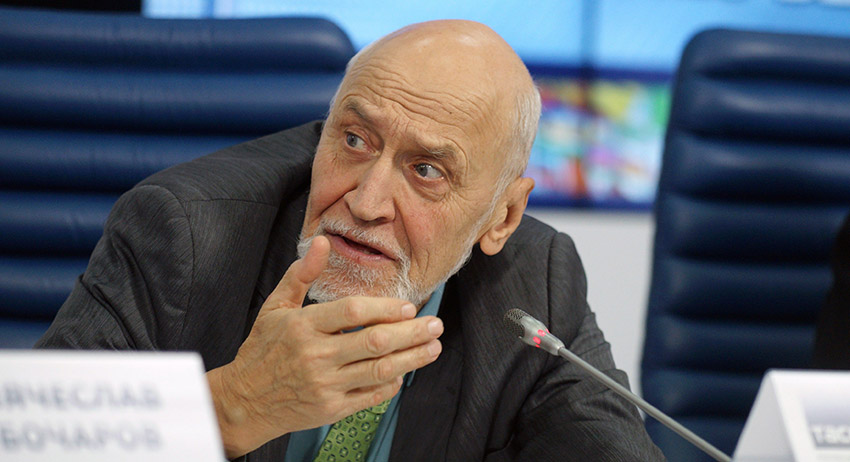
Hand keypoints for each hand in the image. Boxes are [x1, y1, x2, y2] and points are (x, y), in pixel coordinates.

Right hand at [206, 236, 443, 457]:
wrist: (245, 400)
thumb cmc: (262, 349)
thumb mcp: (275, 306)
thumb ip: (301, 275)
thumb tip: (322, 241)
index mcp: (302, 327)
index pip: (352, 312)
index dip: (385, 308)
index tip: (409, 307)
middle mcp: (315, 356)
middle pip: (374, 341)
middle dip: (411, 333)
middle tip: (435, 325)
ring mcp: (325, 385)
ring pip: (379, 370)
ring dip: (412, 358)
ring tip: (433, 348)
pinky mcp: (331, 409)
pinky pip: (370, 395)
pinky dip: (391, 383)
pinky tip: (404, 371)